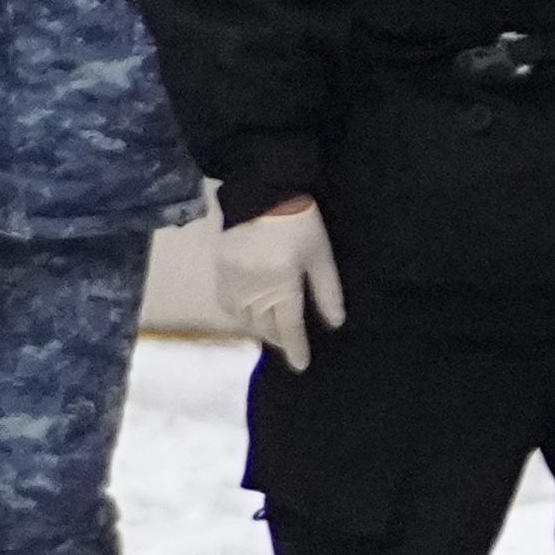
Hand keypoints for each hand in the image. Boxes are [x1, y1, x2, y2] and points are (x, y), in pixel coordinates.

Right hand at [215, 200, 347, 368]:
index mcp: (281, 284)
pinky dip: (237, 313)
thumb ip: (327, 291)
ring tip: (271, 329)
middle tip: (288, 342)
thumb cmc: (299, 222)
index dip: (296, 348)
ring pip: (243, 317)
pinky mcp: (219, 267)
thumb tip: (334, 323)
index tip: (302, 365)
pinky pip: (224, 301)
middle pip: (264, 325)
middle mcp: (253, 288)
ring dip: (258, 327)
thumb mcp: (320, 256)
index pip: (289, 327)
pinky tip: (247, 313)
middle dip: (277, 337)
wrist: (262, 190)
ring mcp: (232, 279)